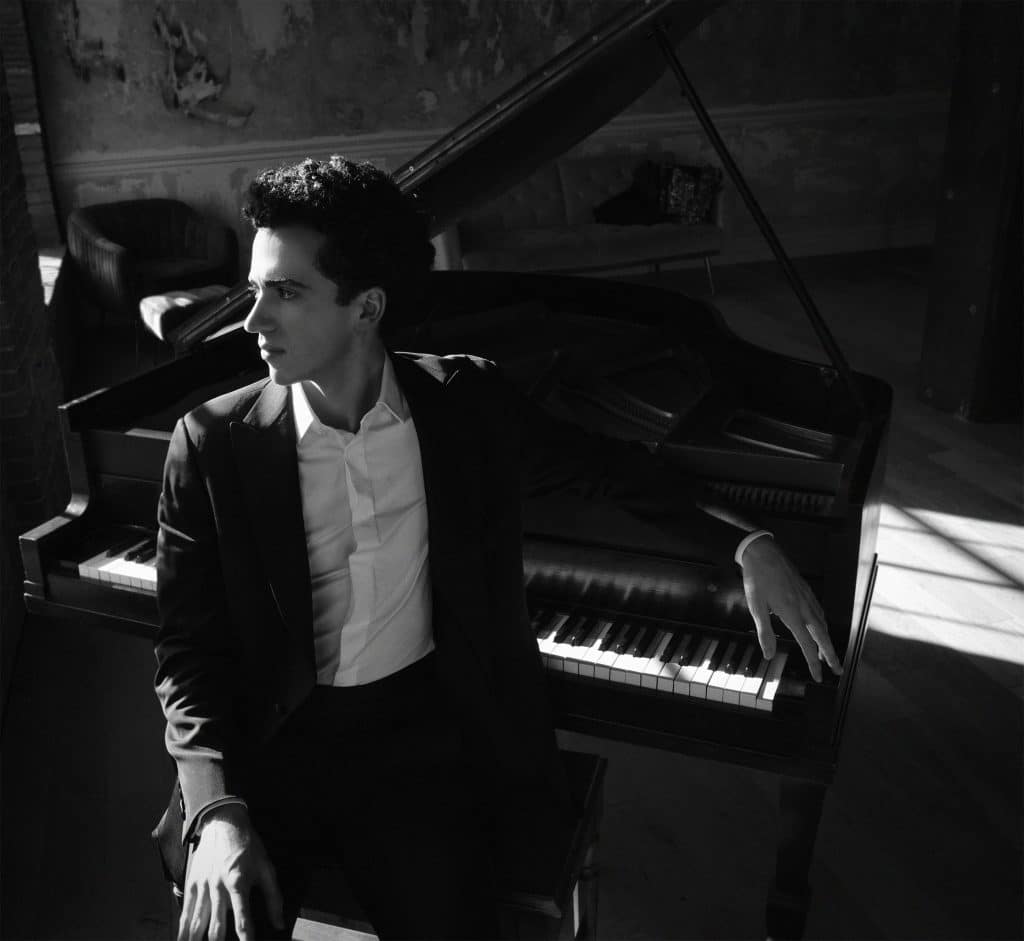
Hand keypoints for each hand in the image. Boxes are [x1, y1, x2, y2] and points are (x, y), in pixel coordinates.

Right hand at [178, 804, 283, 940]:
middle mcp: (218, 887)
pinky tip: (182, 939)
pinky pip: (186, 911)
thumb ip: (274, 898)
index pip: (243, 918)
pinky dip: (183, 929)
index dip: (246, 937)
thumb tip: (279, 924)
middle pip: (215, 926)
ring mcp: (202, 886)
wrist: (223, 822)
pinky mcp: (192, 884)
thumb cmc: (248, 846)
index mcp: (239, 883)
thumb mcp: (266, 868)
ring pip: (196, 922)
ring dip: (195, 940)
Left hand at [738, 536, 841, 681]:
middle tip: (837, 670)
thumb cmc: (756, 579)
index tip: (818, 676)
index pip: (807, 645)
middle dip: (830, 655)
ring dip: (826, 641)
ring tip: (826, 654)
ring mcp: (807, 597)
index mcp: (791, 613)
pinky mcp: (806, 589)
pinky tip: (819, 627)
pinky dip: (822, 624)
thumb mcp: (756, 607)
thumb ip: (764, 632)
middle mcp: (804, 607)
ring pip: (823, 624)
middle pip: (822, 636)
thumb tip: (768, 655)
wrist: (763, 552)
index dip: (813, 663)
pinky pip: (819, 611)